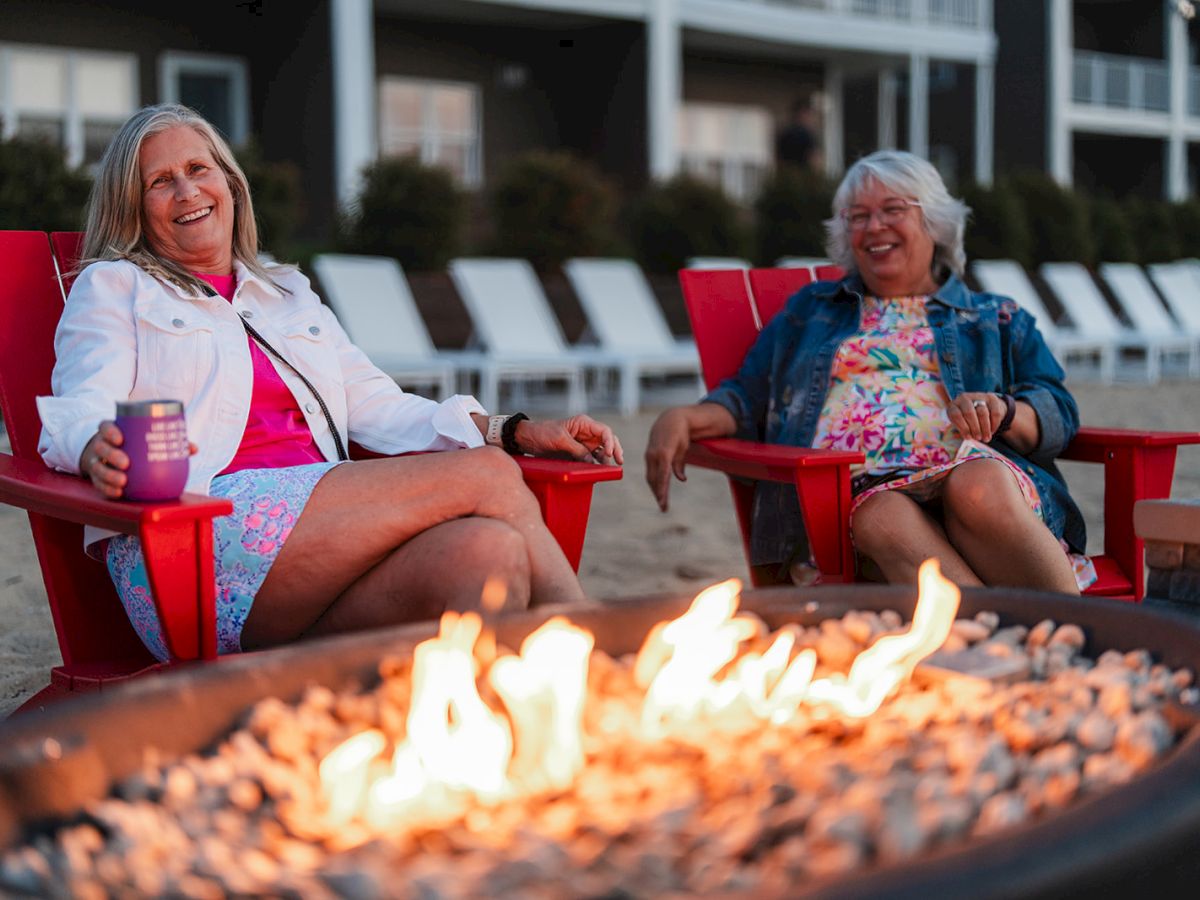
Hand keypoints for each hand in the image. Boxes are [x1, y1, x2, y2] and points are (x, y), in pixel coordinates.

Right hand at [79, 423, 198, 499]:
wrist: (112, 457)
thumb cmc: (135, 446)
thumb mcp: (147, 440)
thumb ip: (169, 442)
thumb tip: (192, 448)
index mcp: (112, 432)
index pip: (105, 427)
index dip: (110, 432)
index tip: (120, 438)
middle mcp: (102, 445)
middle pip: (101, 447)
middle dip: (112, 455)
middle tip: (126, 463)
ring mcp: (97, 462)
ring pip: (97, 467)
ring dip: (109, 475)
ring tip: (123, 482)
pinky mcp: (97, 477)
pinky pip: (99, 484)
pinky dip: (107, 488)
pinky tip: (118, 492)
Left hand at [514, 415, 623, 464]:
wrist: (528, 439)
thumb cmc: (543, 433)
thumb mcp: (560, 440)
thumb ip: (577, 450)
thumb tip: (591, 461)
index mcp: (583, 423)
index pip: (604, 431)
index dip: (610, 442)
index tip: (608, 453)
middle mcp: (587, 432)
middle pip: (607, 440)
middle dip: (615, 449)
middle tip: (619, 461)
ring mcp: (583, 443)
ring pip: (601, 450)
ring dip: (606, 459)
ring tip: (609, 469)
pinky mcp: (578, 452)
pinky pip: (591, 458)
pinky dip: (596, 464)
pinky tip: (599, 470)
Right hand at [644, 407, 692, 511]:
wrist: (669, 419)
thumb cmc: (680, 434)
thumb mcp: (683, 448)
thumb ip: (680, 465)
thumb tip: (681, 479)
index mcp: (664, 453)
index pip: (663, 475)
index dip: (662, 490)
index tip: (663, 502)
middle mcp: (654, 455)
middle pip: (654, 479)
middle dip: (658, 494)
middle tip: (664, 508)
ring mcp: (649, 455)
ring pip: (651, 476)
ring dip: (655, 490)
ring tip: (662, 502)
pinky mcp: (648, 455)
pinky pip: (650, 471)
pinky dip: (654, 482)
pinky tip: (658, 490)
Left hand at [948, 392, 1004, 443]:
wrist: (983, 406)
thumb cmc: (967, 419)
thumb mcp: (961, 423)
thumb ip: (963, 430)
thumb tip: (969, 439)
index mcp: (953, 405)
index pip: (955, 415)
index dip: (962, 428)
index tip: (968, 438)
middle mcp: (964, 398)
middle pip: (969, 413)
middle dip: (974, 428)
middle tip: (978, 438)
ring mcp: (978, 396)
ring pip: (982, 412)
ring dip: (985, 428)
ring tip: (986, 438)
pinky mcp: (992, 398)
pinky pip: (994, 412)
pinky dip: (994, 424)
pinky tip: (992, 431)